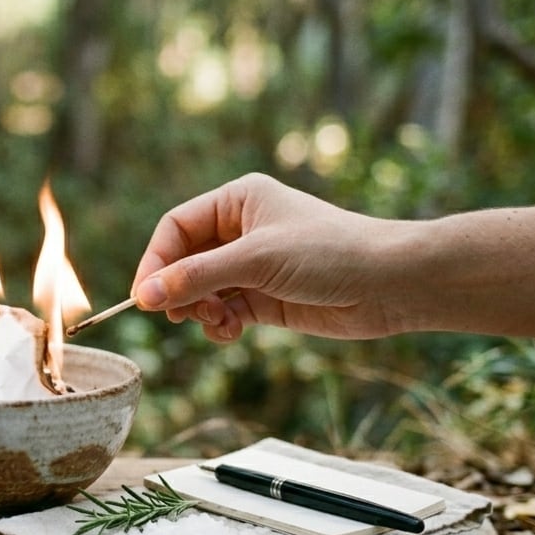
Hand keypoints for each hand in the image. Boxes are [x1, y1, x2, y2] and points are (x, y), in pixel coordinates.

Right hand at [132, 173, 414, 341]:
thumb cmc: (329, 253)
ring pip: (201, 291)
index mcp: (237, 201)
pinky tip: (233, 332)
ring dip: (201, 312)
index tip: (145, 297)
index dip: (155, 261)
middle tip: (182, 315)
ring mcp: (252, 267)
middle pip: (184, 262)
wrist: (389, 284)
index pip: (175, 228)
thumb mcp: (255, 260)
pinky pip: (224, 313)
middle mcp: (241, 231)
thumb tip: (144, 296)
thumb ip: (196, 278)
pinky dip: (220, 326)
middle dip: (179, 291)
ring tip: (217, 322)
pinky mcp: (265, 299)